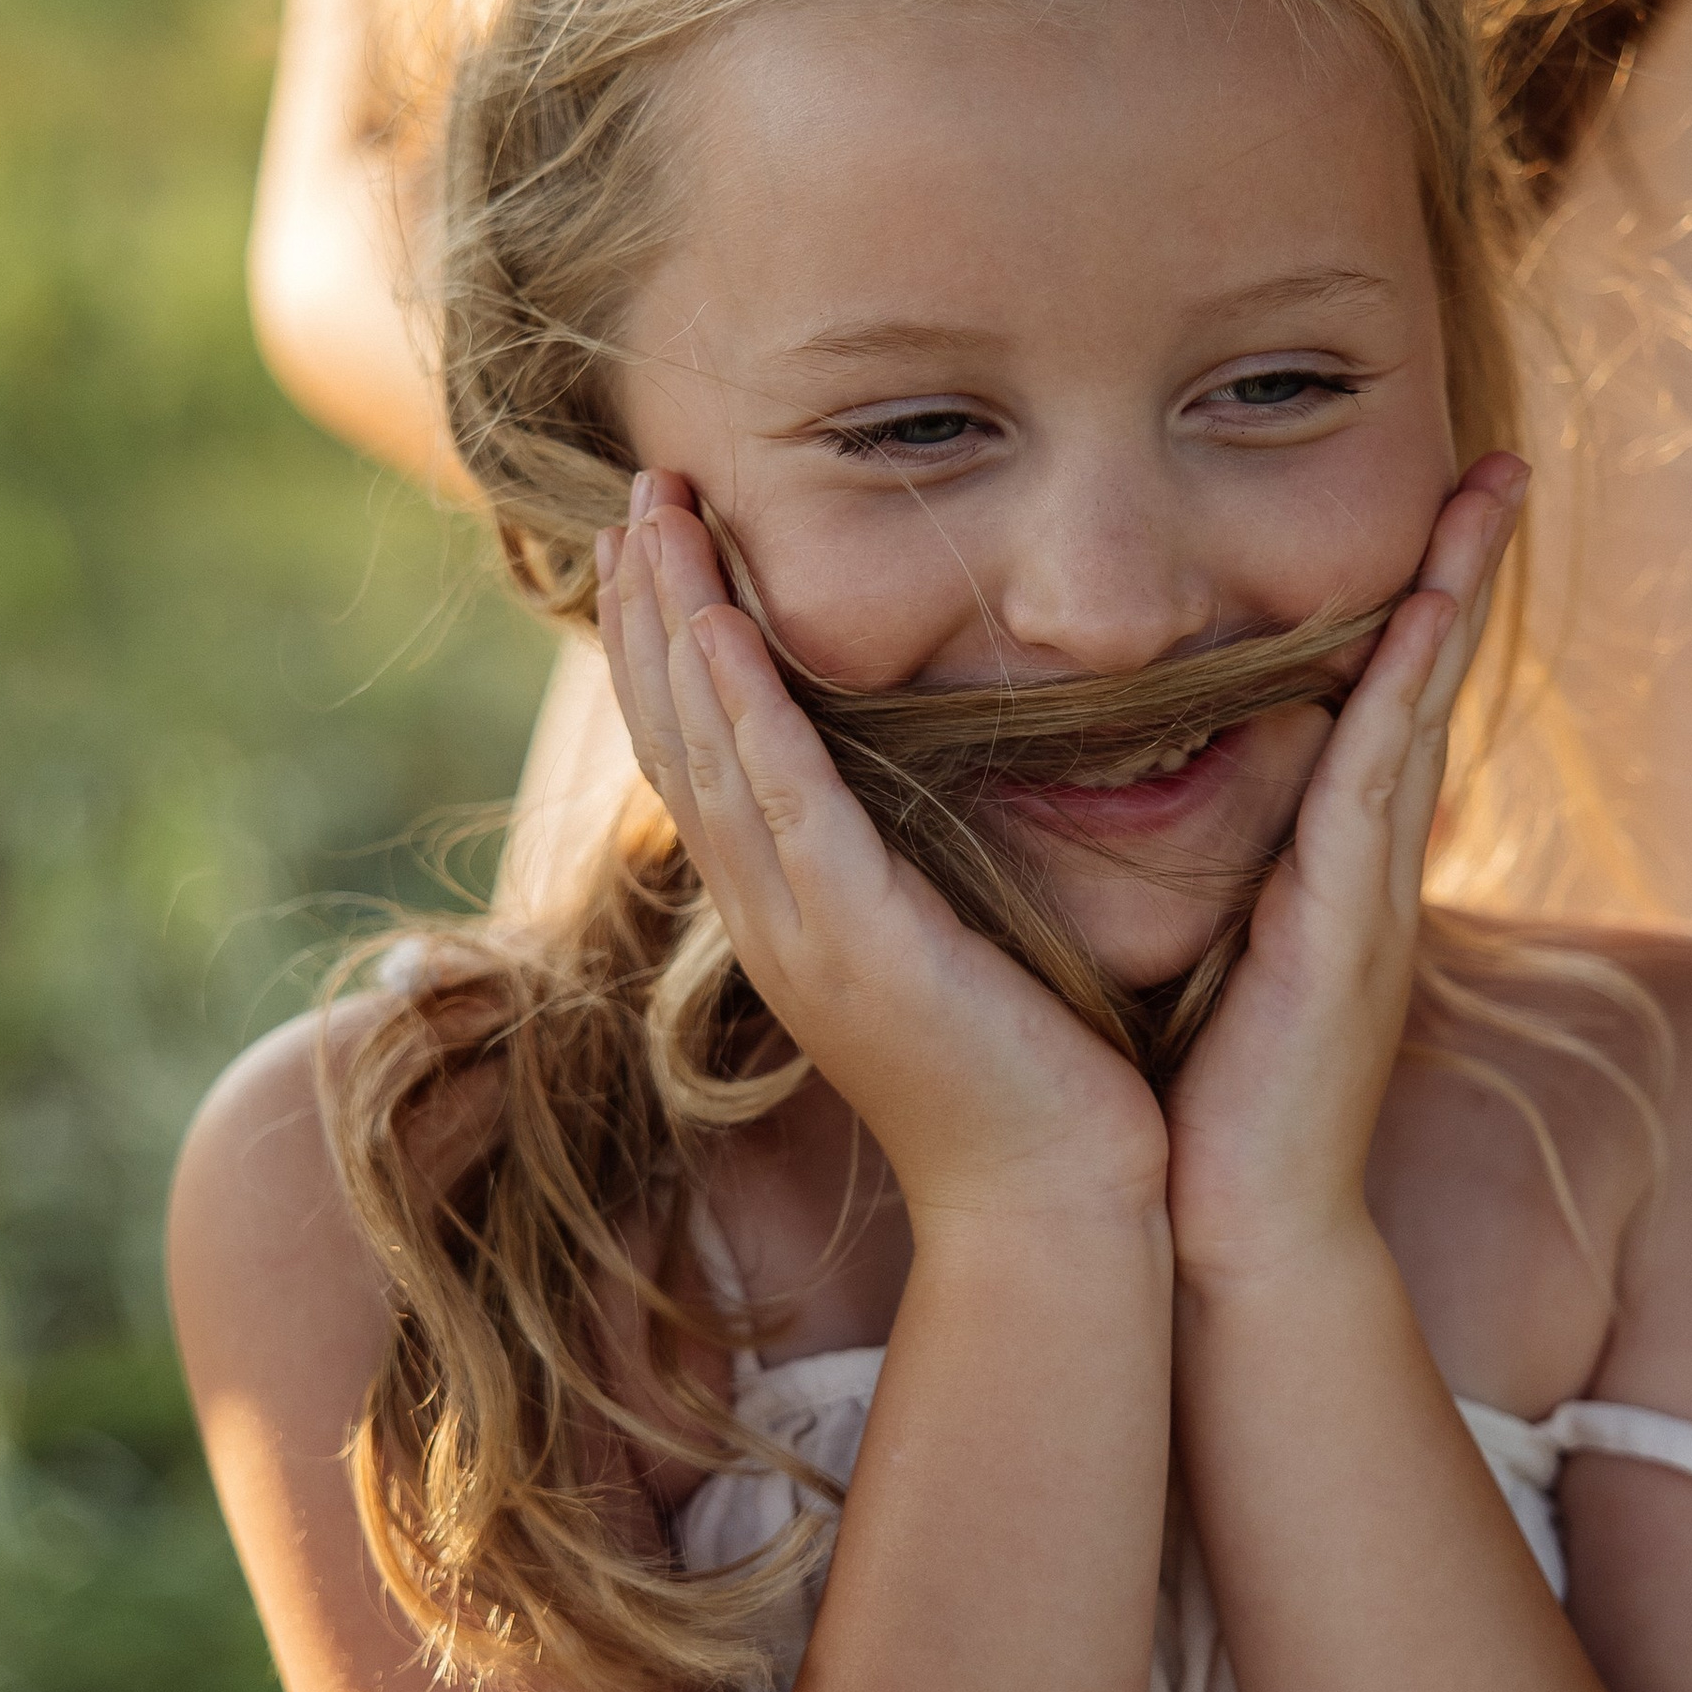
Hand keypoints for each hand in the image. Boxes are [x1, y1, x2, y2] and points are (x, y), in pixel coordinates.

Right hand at [602, 478, 1169, 1228]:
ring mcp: (800, 931)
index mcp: (792, 913)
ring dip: (675, 625)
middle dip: (651, 607)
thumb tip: (933, 781)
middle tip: (637, 492)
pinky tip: (723, 626)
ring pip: (707, 749)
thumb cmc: (1034, 1075)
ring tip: (654, 516)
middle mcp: (771, 916)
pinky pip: (783, 801)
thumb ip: (925, 862)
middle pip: (679, 733)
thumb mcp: (957, 940)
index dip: (672, 645)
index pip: (705, 754)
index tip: (659, 543)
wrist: (1054, 1199)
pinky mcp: (857, 941)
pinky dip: (745, 708)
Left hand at [1161, 456, 1527, 1292]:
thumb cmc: (1195, 1110)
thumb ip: (1194, 881)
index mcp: (1322, 871)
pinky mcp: (1342, 935)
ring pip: (1417, 712)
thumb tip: (1128, 802)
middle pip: (1421, 686)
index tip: (1428, 508)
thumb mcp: (1196, 961)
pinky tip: (1421, 620)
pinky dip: (1401, 698)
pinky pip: (1373, 789)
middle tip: (1499, 464)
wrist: (1229, 1235)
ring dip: (1456, 599)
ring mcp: (1366, 898)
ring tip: (1490, 496)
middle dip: (1461, 572)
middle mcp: (1361, 870)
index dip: (1405, 609)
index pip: (1370, 709)